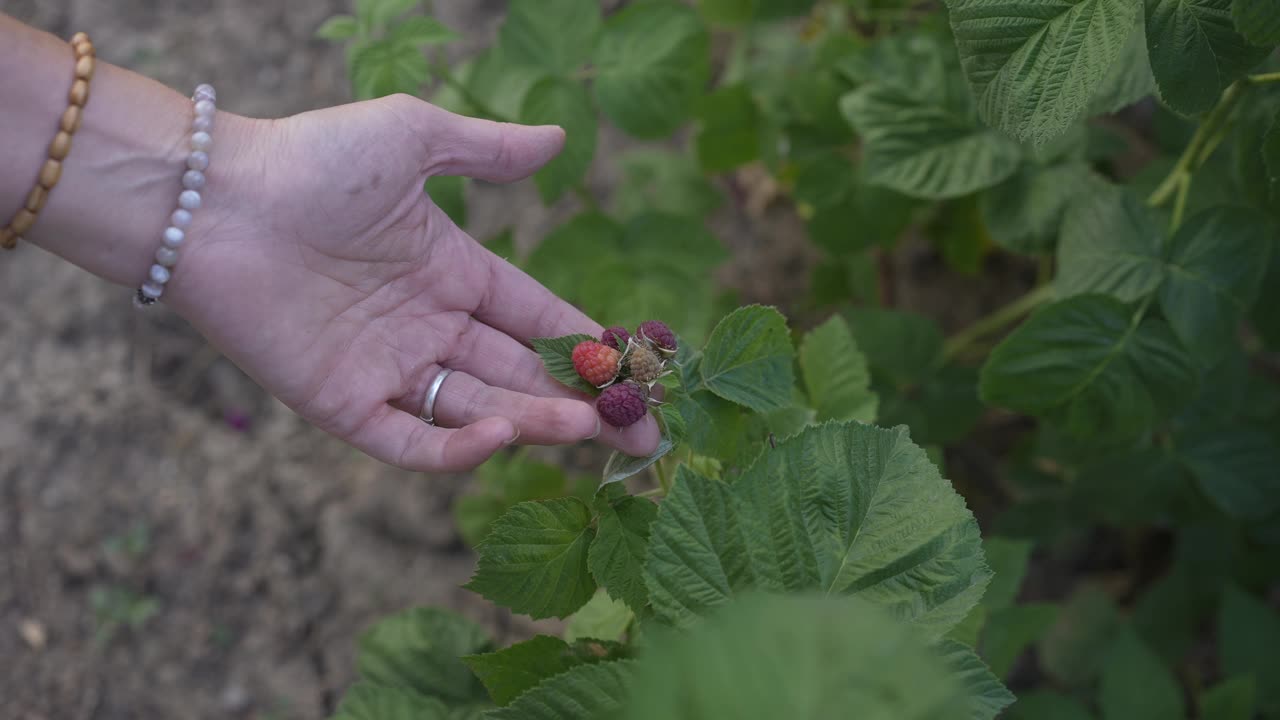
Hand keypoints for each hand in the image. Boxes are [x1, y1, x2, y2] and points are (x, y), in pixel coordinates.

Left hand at [168, 94, 660, 471]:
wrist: (211, 202)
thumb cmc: (311, 160)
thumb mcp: (412, 139)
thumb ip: (488, 150)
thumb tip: (562, 139)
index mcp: (450, 269)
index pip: (534, 315)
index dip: (584, 341)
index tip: (635, 364)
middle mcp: (426, 325)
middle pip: (519, 373)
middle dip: (581, 402)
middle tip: (640, 428)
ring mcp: (386, 368)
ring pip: (478, 409)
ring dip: (535, 422)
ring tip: (588, 428)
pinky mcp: (341, 404)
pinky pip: (410, 440)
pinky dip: (455, 447)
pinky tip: (500, 431)